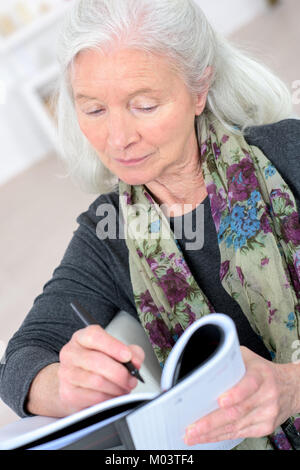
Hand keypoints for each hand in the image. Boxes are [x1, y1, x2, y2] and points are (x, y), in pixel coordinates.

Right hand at [58, 325, 144, 414]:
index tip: (128, 356)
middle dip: (120, 373)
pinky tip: (113, 395)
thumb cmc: (99, 365)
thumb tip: (135, 362)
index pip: (94, 336)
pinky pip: (94, 397)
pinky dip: (109, 398)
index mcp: (82, 338)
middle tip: (132, 379)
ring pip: (97, 381)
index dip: (113, 346)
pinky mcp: (68, 393)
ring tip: (124, 388)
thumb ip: (131, 352)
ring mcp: (67, 373)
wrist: (77, 384)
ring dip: (117, 387)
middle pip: (96, 361)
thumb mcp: (116, 352)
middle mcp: (71, 353)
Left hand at [184, 346, 299, 445]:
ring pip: (236, 426)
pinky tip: (207, 438)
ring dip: (212, 433)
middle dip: (212, 421)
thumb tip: (204, 362)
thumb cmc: (263, 371)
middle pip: (238, 411)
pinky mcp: (265, 427)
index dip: (235, 394)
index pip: (249, 384)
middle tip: (193, 427)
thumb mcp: (249, 358)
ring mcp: (266, 414)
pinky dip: (221, 437)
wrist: (291, 388)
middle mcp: (266, 395)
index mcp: (261, 375)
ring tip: (193, 435)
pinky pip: (240, 434)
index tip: (221, 401)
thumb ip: (229, 358)